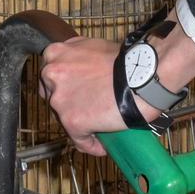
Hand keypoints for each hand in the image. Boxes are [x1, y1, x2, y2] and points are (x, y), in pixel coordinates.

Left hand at [40, 37, 123, 157]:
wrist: (142, 74)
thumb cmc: (126, 60)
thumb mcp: (94, 47)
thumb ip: (79, 59)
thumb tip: (83, 73)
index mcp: (55, 54)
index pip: (51, 76)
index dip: (64, 86)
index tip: (75, 92)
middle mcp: (52, 75)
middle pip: (53, 97)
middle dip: (68, 103)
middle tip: (88, 107)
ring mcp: (59, 99)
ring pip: (64, 119)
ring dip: (80, 125)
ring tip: (99, 128)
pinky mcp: (72, 121)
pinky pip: (79, 139)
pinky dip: (90, 144)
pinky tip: (102, 146)